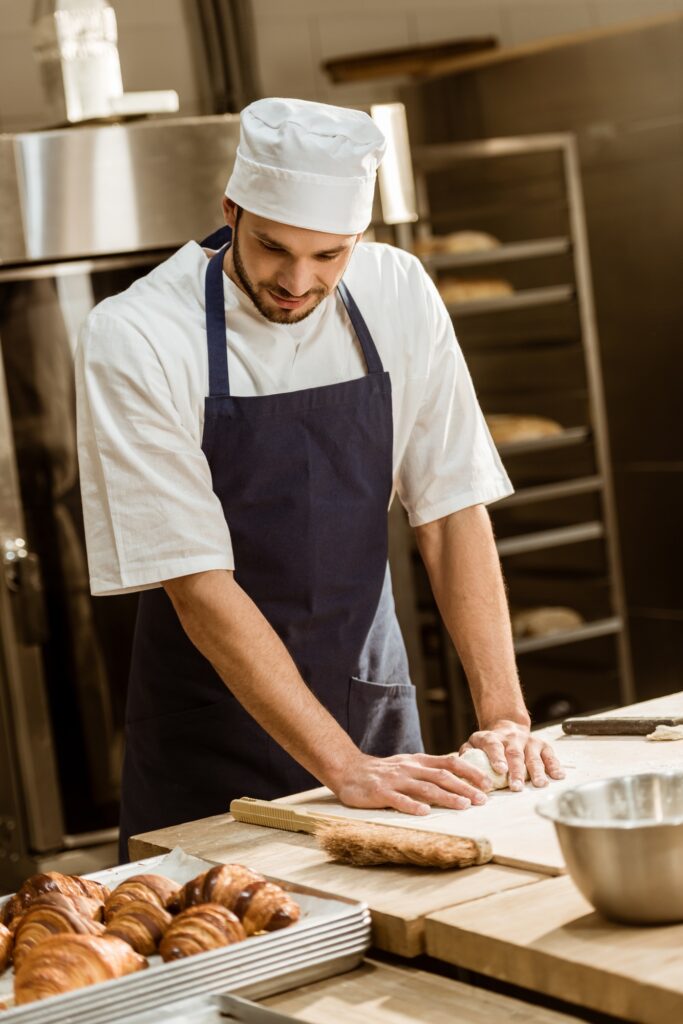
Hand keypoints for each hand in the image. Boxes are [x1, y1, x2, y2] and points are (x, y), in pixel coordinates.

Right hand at [330, 751, 495, 815]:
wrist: (348, 769)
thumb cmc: (382, 771)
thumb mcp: (408, 764)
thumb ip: (429, 768)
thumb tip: (458, 771)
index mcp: (418, 761)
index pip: (449, 763)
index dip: (470, 772)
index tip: (488, 783)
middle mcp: (410, 768)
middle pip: (441, 776)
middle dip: (464, 787)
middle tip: (483, 800)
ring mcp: (395, 780)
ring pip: (424, 788)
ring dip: (446, 797)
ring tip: (463, 806)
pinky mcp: (380, 793)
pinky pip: (398, 799)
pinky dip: (412, 806)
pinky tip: (424, 813)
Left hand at [460, 719, 565, 790]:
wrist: (507, 727)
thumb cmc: (489, 743)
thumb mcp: (474, 743)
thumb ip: (466, 752)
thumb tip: (462, 764)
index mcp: (492, 738)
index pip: (493, 746)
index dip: (496, 757)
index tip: (499, 770)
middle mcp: (511, 739)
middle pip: (515, 754)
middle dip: (517, 771)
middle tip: (517, 787)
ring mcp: (528, 741)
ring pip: (533, 756)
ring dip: (537, 771)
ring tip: (539, 784)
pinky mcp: (541, 745)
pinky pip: (549, 755)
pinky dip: (554, 765)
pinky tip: (558, 776)